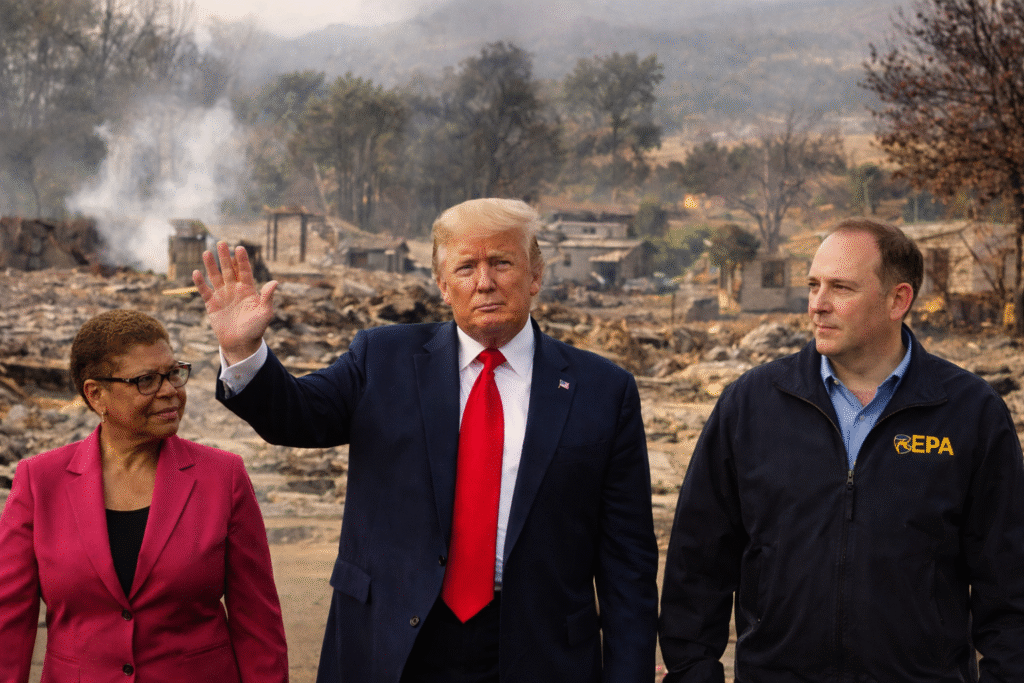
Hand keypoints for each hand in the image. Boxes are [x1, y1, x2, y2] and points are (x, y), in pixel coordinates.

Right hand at [193, 241, 277, 364]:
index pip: (244, 271)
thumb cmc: (256, 329)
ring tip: (207, 253)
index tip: (239, 248)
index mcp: (248, 290)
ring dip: (211, 266)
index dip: (242, 260)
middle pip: (229, 270)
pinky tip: (196, 272)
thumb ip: (267, 297)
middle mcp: (234, 290)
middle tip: (222, 243)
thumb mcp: (265, 313)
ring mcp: (222, 296)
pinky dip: (200, 283)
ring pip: (215, 277)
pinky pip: (204, 291)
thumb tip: (275, 282)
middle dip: (225, 257)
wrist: (241, 344)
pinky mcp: (212, 304)